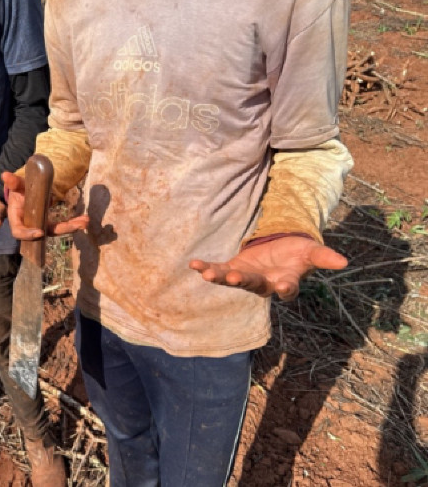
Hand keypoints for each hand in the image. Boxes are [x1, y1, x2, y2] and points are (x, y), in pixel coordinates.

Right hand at [2, 171, 88, 239]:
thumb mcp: (17, 186)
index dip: (28, 234)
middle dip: (62, 230)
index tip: (40, 232)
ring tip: (85, 221)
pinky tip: (85, 218)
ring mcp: (40, 225)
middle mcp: (29, 226)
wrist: (25, 192)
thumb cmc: (19, 190)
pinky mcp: (49, 223)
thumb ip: (13, 182)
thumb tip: (5, 175)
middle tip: (76, 225)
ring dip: (71, 227)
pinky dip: (73, 222)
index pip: (19, 232)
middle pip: (43, 234)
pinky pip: (61, 225)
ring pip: (55, 230)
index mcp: (17, 219)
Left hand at [188, 236, 347, 300]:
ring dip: (219, 277)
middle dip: (244, 281)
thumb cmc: (297, 253)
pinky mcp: (233, 268)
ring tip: (206, 273)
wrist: (280, 250)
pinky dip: (205, 267)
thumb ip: (324, 257)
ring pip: (231, 279)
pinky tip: (193, 264)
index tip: (284, 287)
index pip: (287, 288)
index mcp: (285, 283)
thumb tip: (344, 262)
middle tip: (235, 278)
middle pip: (253, 285)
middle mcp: (264, 284)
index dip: (286, 288)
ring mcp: (246, 277)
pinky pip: (217, 269)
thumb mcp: (311, 252)